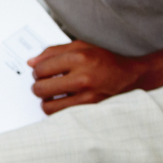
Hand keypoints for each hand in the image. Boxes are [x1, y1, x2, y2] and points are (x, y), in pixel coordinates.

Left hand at [27, 42, 162, 114]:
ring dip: (46, 101)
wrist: (132, 78)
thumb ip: (53, 52)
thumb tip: (31, 62)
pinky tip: (64, 102)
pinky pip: (61, 116)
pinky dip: (58, 110)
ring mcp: (87, 97)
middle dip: (38, 87)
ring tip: (54, 95)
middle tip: (45, 84)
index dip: (37, 72)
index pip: (41, 69)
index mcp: (79, 58)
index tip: (42, 73)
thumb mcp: (81, 47)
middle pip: (40, 88)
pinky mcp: (90, 111)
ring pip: (47, 106)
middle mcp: (83, 77)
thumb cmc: (106, 62)